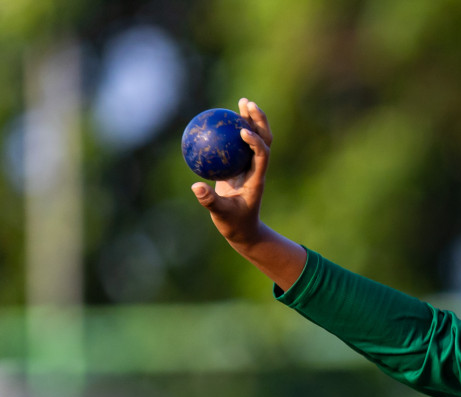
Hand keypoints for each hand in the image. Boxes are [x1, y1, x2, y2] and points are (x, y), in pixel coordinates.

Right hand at [189, 97, 305, 290]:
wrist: (243, 230)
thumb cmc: (234, 224)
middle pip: (264, 140)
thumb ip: (210, 201)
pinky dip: (232, 131)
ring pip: (254, 139)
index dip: (256, 142)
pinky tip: (220, 119)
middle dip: (259, 121)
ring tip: (241, 102)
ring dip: (250, 120)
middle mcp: (256, 169)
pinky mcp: (241, 167)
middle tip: (247, 104)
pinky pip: (238, 145)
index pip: (262, 156)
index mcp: (256, 179)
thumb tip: (196, 186)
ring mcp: (250, 167)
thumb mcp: (221, 215)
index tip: (243, 131)